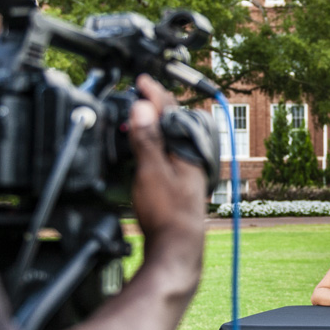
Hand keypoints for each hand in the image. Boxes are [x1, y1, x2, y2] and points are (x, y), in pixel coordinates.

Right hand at [128, 75, 205, 267]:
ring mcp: (186, 174)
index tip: (142, 80)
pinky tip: (145, 153)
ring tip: (138, 117)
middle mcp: (191, 160)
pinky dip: (153, 146)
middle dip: (156, 107)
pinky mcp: (178, 187)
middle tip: (139, 94)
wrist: (177, 249)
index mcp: (188, 150)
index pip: (171, 112)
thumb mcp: (152, 171)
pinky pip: (166, 156)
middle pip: (173, 124)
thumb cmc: (167, 215)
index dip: (154, 94)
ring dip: (154, 127)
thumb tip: (143, 107)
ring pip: (170, 140)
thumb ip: (147, 139)